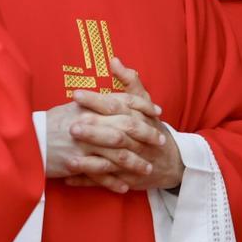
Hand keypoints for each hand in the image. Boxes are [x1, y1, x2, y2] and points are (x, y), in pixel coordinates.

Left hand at [62, 58, 182, 192]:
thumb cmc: (153, 129)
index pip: (118, 106)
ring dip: (90, 161)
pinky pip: (106, 181)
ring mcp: (134, 161)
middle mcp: (137, 139)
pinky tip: (68, 178)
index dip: (98, 101)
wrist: (173, 162)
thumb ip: (130, 82)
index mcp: (139, 117)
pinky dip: (87, 181)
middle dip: (95, 131)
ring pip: (113, 160)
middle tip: (71, 126)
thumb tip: (114, 60)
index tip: (76, 95)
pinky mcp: (127, 179)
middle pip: (117, 134)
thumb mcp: (146, 104)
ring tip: (68, 158)